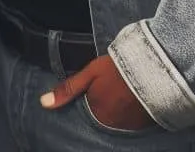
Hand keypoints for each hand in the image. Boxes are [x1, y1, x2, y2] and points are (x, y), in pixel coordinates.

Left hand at [40, 54, 155, 131]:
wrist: (150, 68)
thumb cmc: (116, 69)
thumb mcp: (89, 74)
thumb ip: (68, 89)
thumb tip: (43, 103)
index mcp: (97, 113)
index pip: (89, 113)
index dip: (92, 101)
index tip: (97, 92)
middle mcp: (113, 125)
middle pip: (104, 118)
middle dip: (105, 107)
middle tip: (111, 91)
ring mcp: (130, 125)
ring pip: (119, 120)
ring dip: (118, 110)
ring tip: (122, 93)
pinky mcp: (146, 123)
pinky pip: (134, 121)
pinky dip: (132, 112)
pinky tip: (134, 98)